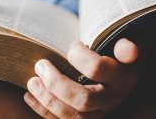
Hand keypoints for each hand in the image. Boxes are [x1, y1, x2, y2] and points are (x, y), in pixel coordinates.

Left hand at [24, 39, 138, 117]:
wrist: (119, 68)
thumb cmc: (115, 52)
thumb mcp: (123, 44)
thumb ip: (125, 44)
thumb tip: (127, 49)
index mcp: (122, 76)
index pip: (97, 68)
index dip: (78, 56)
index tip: (72, 45)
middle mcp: (112, 98)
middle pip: (83, 99)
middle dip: (56, 83)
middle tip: (40, 65)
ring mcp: (99, 112)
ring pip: (73, 116)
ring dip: (47, 99)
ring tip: (31, 82)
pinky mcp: (85, 118)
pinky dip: (43, 111)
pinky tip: (28, 97)